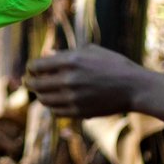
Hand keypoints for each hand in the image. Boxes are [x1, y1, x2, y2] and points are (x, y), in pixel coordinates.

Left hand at [25, 44, 150, 117]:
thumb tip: (47, 56)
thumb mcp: (91, 51)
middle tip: (28, 81)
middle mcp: (69, 79)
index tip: (31, 69)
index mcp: (71, 61)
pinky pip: (55, 111)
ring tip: (40, 92)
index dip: (30, 68)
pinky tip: (53, 101)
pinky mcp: (79, 112)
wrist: (134, 87)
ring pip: (44, 100)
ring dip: (39, 95)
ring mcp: (73, 98)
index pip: (37, 66)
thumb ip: (67, 54)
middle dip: (29, 82)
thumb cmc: (114, 65)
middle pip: (36, 84)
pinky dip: (51, 106)